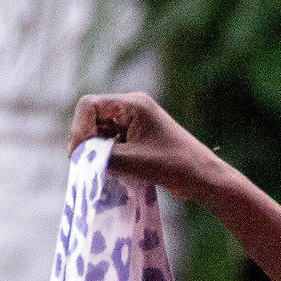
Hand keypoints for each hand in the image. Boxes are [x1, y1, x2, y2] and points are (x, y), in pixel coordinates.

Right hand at [68, 91, 247, 206]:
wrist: (202, 176)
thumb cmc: (173, 165)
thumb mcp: (133, 162)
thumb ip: (102, 156)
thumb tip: (78, 156)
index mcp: (133, 104)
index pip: (89, 105)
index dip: (78, 129)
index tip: (80, 154)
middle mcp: (131, 107)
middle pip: (91, 117)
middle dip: (86, 141)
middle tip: (87, 165)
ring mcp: (133, 121)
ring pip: (98, 130)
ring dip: (95, 149)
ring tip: (103, 169)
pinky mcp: (135, 135)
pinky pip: (108, 140)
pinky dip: (104, 154)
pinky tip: (112, 169)